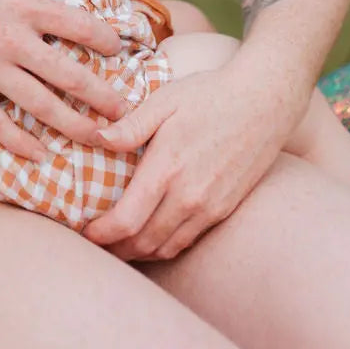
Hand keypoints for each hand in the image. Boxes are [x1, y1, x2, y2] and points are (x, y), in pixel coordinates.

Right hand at [0, 0, 126, 160]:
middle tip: (124, 113)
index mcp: (22, 5)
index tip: (119, 51)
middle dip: (102, 97)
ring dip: (73, 125)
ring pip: (39, 105)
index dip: (105, 40)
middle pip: (68, 76)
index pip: (78, 26)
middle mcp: (11, 41)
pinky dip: (19, 142)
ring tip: (98, 139)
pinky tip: (40, 155)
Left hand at [83, 64, 298, 260]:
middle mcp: (188, 196)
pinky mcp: (224, 209)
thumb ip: (130, 125)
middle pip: (143, 243)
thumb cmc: (210, 95)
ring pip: (166, 248)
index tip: (85, 232)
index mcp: (167, 169)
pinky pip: (187, 240)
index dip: (101, 234)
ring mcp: (209, 207)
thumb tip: (96, 139)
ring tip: (118, 244)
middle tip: (95, 243)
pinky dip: (164, 246)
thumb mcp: (164, 99)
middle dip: (115, 249)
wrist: (265, 102)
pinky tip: (151, 237)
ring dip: (139, 253)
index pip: (126, 221)